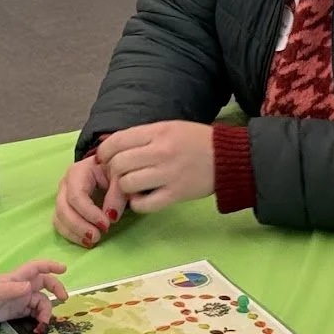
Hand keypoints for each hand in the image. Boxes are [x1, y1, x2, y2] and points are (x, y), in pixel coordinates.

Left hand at [0, 260, 68, 323]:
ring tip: (43, 321)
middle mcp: (26, 285)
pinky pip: (37, 312)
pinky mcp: (24, 310)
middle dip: (56, 289)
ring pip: (43, 301)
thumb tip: (29, 287)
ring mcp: (26, 298)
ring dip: (46, 310)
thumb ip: (15, 289)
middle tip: (64, 298)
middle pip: (46, 283)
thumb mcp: (2, 290)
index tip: (64, 269)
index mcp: (22, 277)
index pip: (39, 267)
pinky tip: (39, 325)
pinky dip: (41, 318)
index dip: (51, 266)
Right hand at [53, 155, 126, 247]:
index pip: (76, 196)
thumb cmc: (114, 170)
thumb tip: (111, 217)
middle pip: (63, 208)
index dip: (89, 213)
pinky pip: (60, 223)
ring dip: (73, 233)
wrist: (108, 167)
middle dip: (79, 226)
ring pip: (58, 217)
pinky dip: (70, 234)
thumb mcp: (119, 177)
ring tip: (92, 242)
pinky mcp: (63, 207)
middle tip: (97, 237)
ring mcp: (62, 196)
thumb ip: (117, 195)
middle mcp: (65, 184)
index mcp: (78, 172)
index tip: (106, 224)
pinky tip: (85, 242)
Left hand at [97, 122, 214, 214]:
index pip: (117, 142)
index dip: (104, 153)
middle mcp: (160, 151)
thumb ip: (143, 136)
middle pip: (118, 164)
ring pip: (127, 184)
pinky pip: (144, 204)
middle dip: (113, 172)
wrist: (229, 157)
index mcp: (158, 132)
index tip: (105, 159)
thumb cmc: (197, 141)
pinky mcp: (176, 194)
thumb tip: (111, 146)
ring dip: (124, 188)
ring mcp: (168, 174)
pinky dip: (137, 204)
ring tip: (132, 187)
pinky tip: (142, 199)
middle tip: (118, 175)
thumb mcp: (169, 128)